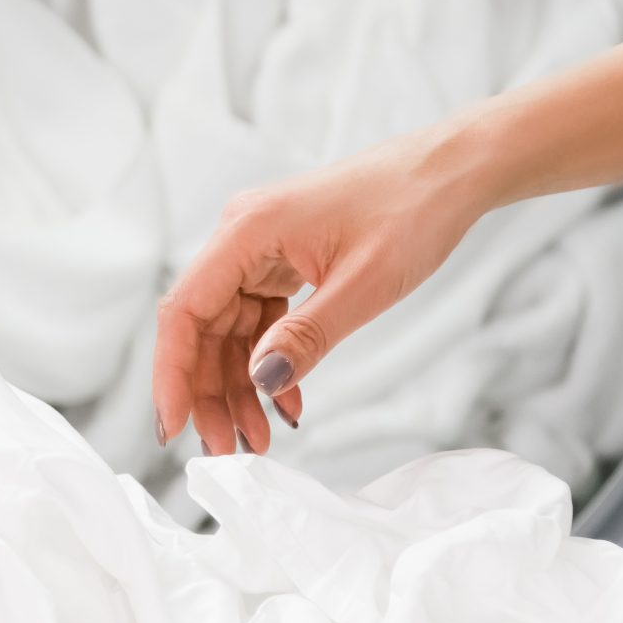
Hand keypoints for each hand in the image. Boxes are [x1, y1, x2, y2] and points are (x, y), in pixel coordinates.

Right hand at [151, 128, 489, 454]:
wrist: (450, 173)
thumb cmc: (412, 210)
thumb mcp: (363, 286)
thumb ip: (306, 338)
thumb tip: (258, 383)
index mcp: (247, 230)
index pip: (184, 310)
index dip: (172, 372)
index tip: (174, 425)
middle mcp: (242, 236)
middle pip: (202, 327)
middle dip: (210, 392)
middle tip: (226, 449)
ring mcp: (261, 249)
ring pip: (229, 330)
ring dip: (239, 385)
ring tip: (256, 438)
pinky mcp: (282, 260)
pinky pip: (260, 321)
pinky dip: (270, 362)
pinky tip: (284, 401)